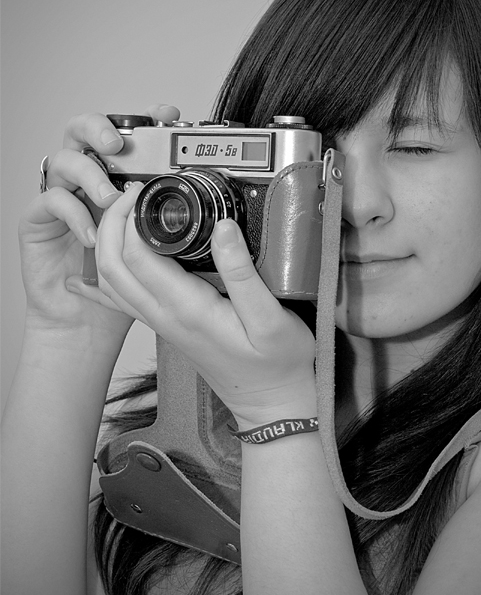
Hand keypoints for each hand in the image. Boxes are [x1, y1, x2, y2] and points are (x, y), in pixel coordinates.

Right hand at [19, 105, 179, 341]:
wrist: (87, 319)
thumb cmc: (124, 281)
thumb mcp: (161, 249)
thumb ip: (181, 225)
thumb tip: (223, 214)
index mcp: (118, 178)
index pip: (126, 133)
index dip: (144, 118)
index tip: (168, 114)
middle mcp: (88, 180)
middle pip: (83, 130)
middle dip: (101, 128)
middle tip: (119, 143)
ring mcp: (62, 196)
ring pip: (63, 160)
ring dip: (90, 175)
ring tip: (111, 198)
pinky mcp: (39, 219)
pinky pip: (50, 200)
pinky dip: (73, 212)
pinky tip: (91, 233)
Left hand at [70, 183, 316, 427]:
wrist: (270, 403)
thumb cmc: (276, 364)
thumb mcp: (272, 319)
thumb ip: (244, 273)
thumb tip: (224, 228)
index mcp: (188, 308)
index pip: (138, 256)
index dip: (132, 218)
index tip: (147, 192)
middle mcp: (166, 316)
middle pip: (113, 265)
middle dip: (111, 222)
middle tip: (130, 194)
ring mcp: (162, 323)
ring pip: (112, 282)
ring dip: (107, 243)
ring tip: (122, 213)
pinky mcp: (168, 326)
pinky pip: (122, 300)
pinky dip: (103, 279)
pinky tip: (90, 272)